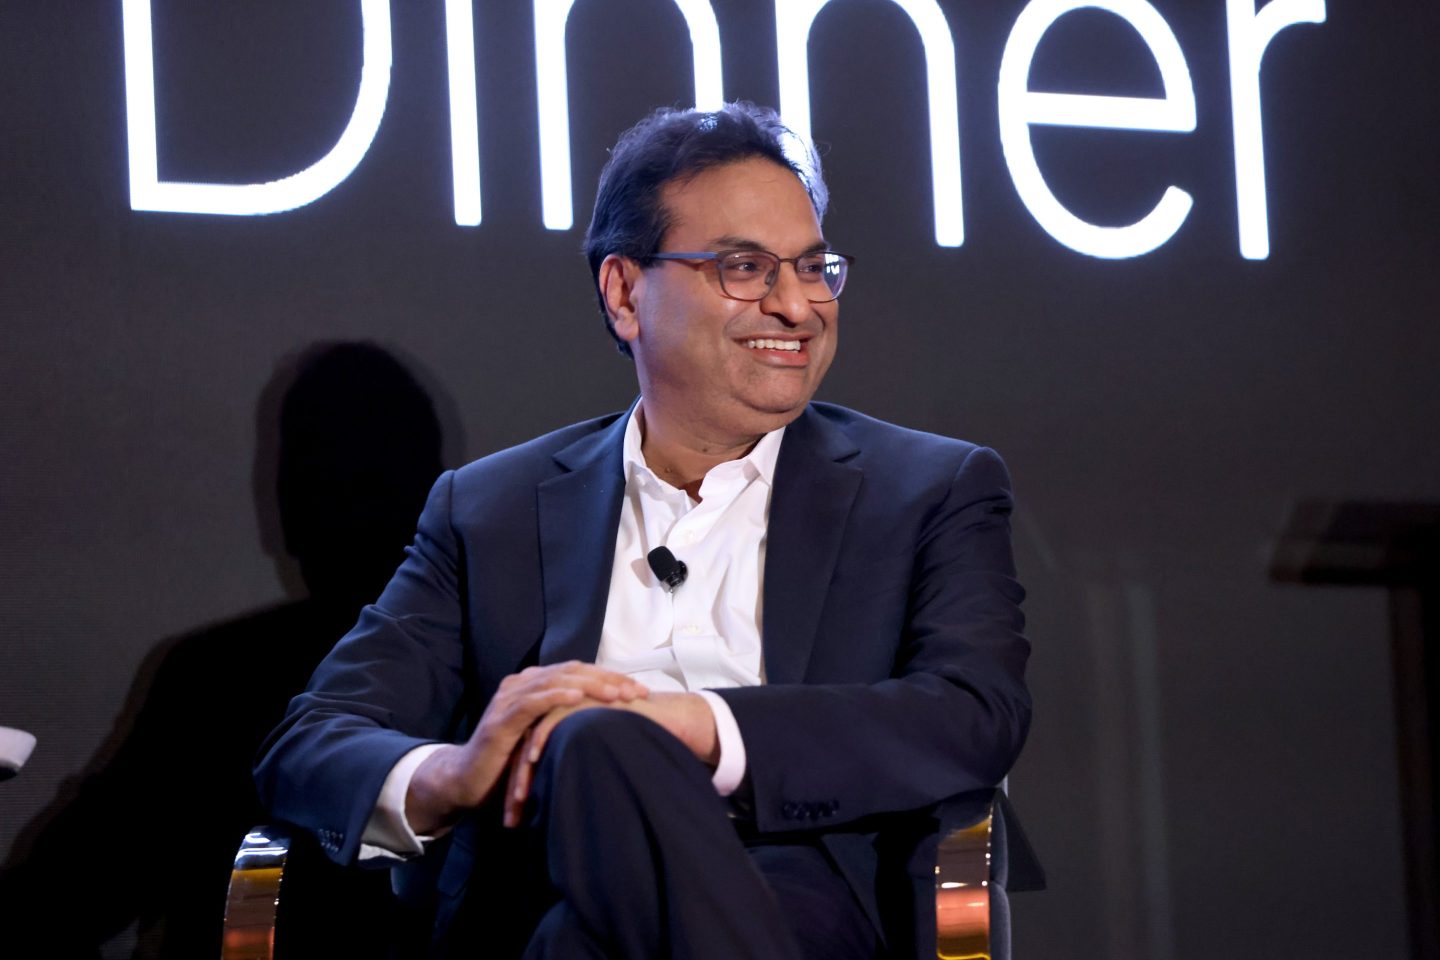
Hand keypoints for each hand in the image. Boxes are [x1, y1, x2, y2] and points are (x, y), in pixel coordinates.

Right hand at [405, 662, 646, 835]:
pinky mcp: (501, 719)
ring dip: (589, 686)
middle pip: (572, 671)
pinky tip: (576, 697)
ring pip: (555, 681)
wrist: (467, 780)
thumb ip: (566, 722)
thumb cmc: (510, 760)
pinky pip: (532, 702)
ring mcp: (509, 699)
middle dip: (608, 680)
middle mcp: (521, 684)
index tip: (641, 691)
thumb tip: (611, 722)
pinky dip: (555, 696)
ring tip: (617, 694)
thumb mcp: (543, 736)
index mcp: (534, 685)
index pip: (579, 672)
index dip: (611, 678)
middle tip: (638, 692)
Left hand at [503, 691, 718, 826]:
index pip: (528, 758)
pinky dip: (540, 740)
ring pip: (531, 737)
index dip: (520, 788)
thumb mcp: (599, 760)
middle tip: (510, 819)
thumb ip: (581, 773)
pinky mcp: (579, 698)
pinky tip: (534, 760)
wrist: (667, 719)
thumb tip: (572, 815)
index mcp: (561, 728)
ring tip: (518, 802)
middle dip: (514, 785)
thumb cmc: (637, 744)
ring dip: (522, 771)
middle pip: (523, 750)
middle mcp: (560, 716)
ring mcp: (568, 705)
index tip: (515, 819)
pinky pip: (551, 719)